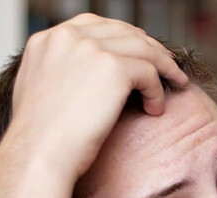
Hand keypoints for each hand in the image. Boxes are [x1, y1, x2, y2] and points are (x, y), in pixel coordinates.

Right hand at [0, 13, 187, 197]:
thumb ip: (60, 70)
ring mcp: (91, 49)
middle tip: (167, 64)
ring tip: (177, 82)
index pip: (93, 24)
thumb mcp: (40, 89)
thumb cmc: (40, 138)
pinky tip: (155, 109)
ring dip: (164, 66)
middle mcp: (67, 37)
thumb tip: (85, 74)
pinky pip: (149, 72)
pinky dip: (157, 91)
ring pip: (142, 48)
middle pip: (122, 31)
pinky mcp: (113, 68)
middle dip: (149, 47)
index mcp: (47, 39)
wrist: (39, 154)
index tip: (141, 51)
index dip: (123, 36)